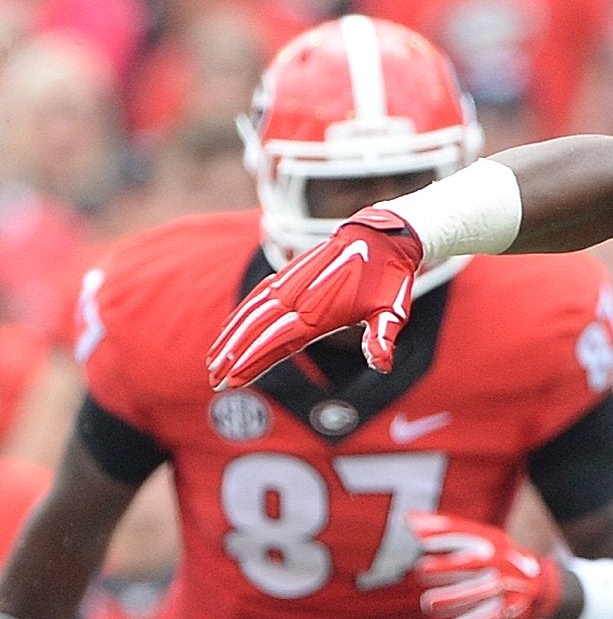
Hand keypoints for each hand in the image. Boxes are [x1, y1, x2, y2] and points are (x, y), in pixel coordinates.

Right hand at [207, 208, 423, 388]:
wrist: (382, 237)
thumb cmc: (390, 279)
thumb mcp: (393, 310)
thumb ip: (382, 338)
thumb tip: (382, 366)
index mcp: (321, 311)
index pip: (278, 341)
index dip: (253, 361)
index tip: (232, 381)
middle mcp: (299, 296)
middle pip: (257, 328)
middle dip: (233, 355)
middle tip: (215, 381)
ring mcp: (291, 283)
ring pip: (252, 312)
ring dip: (230, 336)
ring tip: (212, 360)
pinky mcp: (289, 275)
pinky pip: (258, 296)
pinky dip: (241, 312)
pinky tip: (230, 327)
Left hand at [408, 512, 563, 618]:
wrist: (539, 582)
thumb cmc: (496, 558)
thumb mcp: (478, 540)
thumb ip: (444, 531)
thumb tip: (408, 519)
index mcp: (493, 539)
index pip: (467, 533)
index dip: (442, 534)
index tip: (416, 537)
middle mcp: (503, 558)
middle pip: (476, 562)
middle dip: (449, 566)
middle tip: (420, 570)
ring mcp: (510, 583)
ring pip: (484, 590)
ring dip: (455, 597)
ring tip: (428, 604)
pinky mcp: (513, 606)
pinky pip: (492, 616)